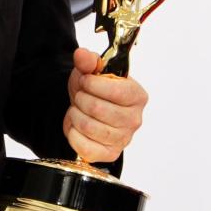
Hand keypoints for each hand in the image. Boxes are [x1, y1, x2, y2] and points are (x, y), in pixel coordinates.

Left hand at [63, 47, 147, 163]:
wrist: (87, 108)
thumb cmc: (94, 90)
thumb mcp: (90, 70)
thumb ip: (88, 60)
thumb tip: (82, 56)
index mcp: (137, 96)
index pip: (115, 91)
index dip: (92, 84)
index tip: (86, 80)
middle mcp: (134, 120)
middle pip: (97, 109)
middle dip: (80, 98)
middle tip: (80, 96)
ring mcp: (123, 139)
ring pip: (88, 127)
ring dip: (75, 115)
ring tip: (78, 109)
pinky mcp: (109, 154)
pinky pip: (84, 147)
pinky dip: (73, 133)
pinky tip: (77, 126)